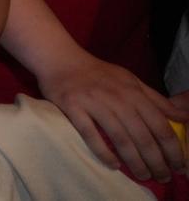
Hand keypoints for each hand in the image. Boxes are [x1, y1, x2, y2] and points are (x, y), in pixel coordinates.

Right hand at [38, 52, 184, 181]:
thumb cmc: (98, 73)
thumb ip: (156, 100)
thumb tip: (185, 117)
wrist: (59, 58)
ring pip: (119, 138)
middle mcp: (116, 97)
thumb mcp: (131, 81)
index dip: (172, 148)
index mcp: (133, 92)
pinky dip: (103, 151)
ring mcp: (93, 103)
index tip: (179, 166)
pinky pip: (90, 134)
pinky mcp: (72, 107)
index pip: (160, 125)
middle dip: (156, 161)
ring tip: (143, 176)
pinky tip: (113, 164)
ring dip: (134, 161)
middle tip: (162, 178)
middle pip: (142, 135)